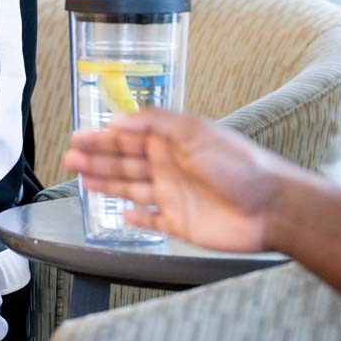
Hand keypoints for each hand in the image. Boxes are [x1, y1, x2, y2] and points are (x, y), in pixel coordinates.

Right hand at [63, 108, 301, 252]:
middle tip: (70, 157)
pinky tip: (119, 213)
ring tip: (81, 178)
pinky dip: (134, 217)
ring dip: (106, 183)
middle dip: (97, 158)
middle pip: (125, 161)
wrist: (270, 206)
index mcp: (173, 142)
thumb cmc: (240, 164)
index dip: (103, 137)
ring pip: (131, 188)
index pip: (130, 136)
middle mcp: (170, 166)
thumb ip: (156, 122)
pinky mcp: (180, 222)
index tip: (79, 136)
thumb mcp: (195, 132)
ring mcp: (173, 195)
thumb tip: (119, 118)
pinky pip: (150, 220)